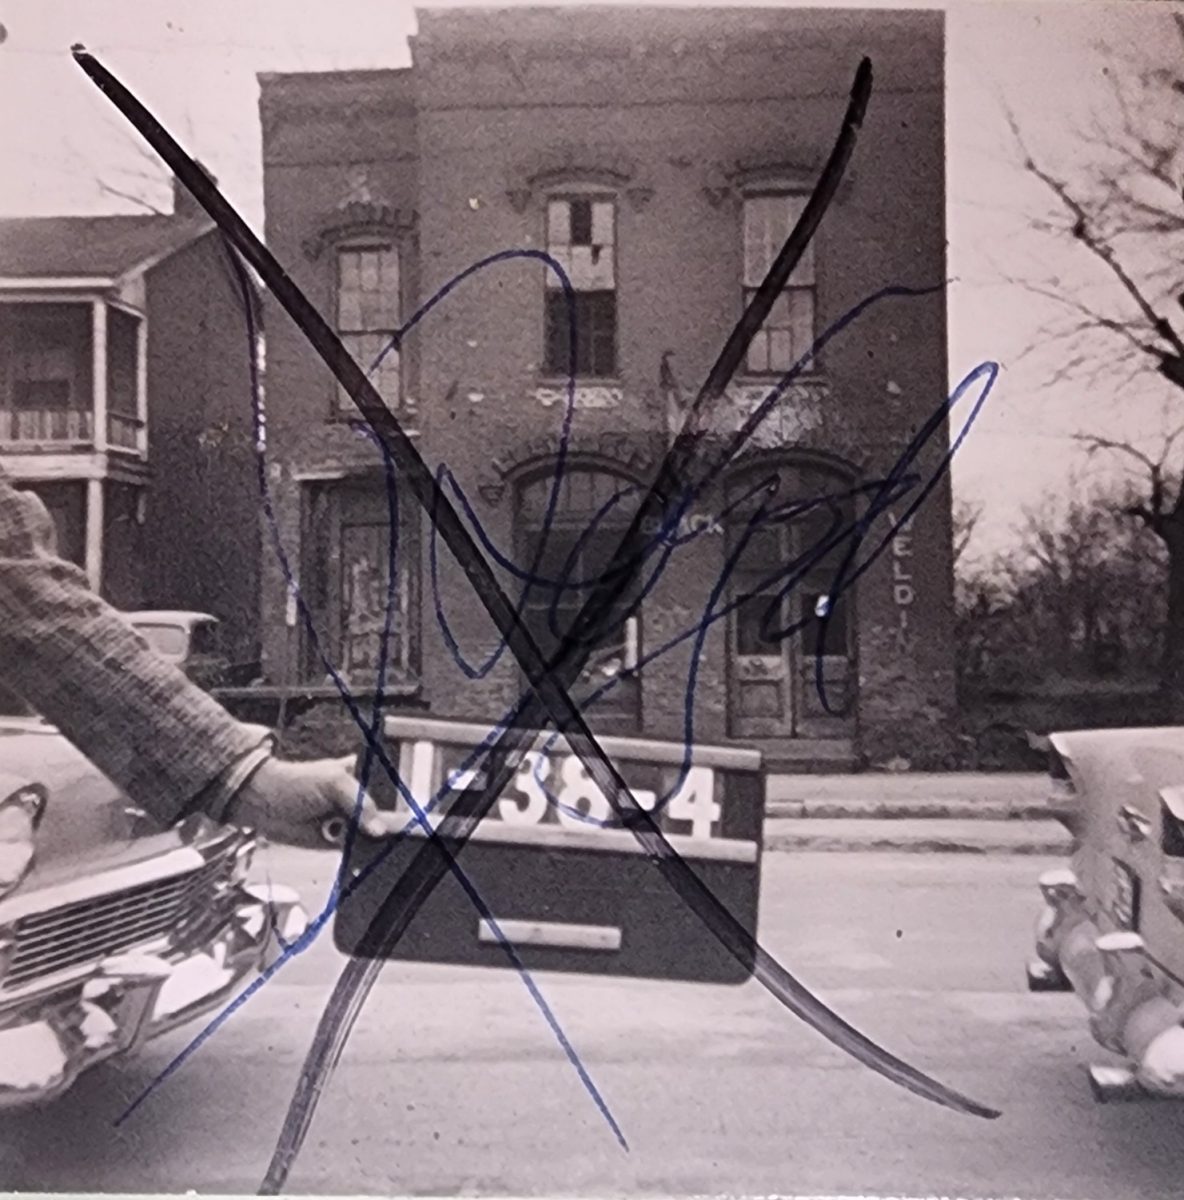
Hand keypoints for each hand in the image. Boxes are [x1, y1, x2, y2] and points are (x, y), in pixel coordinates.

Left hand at [226, 754, 400, 848]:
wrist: (263, 804)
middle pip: (388, 813)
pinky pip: (358, 851)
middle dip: (396, 823)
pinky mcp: (339, 842)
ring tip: (392, 844)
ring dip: (380, 841)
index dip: (406, 797)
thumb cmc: (295, 782)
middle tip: (410, 832)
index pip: (392, 786)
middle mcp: (360, 799)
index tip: (422, 810)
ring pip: (375, 835)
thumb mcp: (333, 783)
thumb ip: (361, 803)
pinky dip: (363, 854)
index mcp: (363, 776)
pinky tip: (373, 854)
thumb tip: (380, 830)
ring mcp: (350, 821)